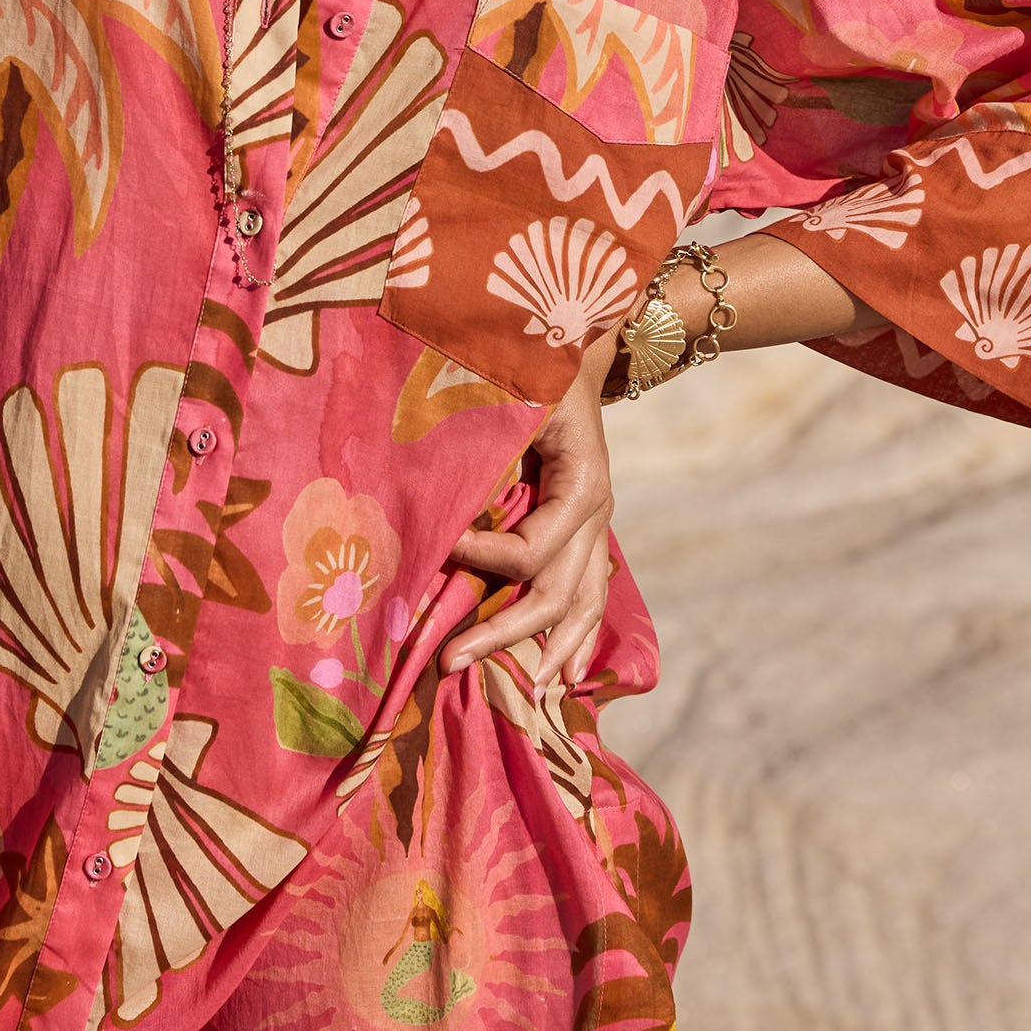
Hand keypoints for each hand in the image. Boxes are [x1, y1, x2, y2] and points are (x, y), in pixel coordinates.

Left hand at [442, 331, 615, 693]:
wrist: (571, 338)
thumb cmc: (533, 362)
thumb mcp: (512, 395)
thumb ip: (482, 449)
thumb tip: (433, 505)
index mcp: (582, 483)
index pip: (531, 551)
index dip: (483, 560)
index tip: (438, 547)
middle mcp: (596, 511)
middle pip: (557, 594)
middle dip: (502, 633)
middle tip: (448, 661)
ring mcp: (597, 524)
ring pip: (584, 603)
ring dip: (549, 648)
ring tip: (523, 692)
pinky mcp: (586, 528)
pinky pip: (589, 591)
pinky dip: (574, 632)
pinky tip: (559, 669)